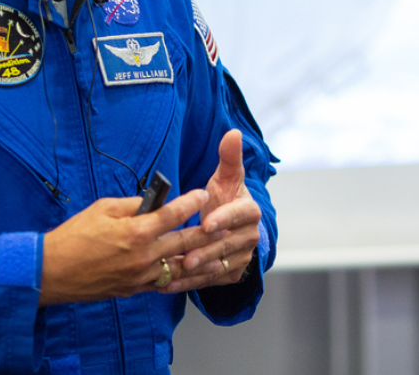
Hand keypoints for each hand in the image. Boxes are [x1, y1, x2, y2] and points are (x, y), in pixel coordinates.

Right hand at [39, 188, 223, 304]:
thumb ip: (132, 204)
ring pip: (178, 267)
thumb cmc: (74, 236)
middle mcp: (143, 256)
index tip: (202, 194)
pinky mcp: (134, 290)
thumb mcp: (102, 208)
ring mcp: (140, 276)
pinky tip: (185, 270)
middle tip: (223, 225)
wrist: (53, 271)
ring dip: (197, 259)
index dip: (191, 202)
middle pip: (184, 242)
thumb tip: (152, 201)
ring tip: (214, 253)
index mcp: (136, 231)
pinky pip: (162, 282)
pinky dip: (175, 275)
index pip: (173, 214)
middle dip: (206, 233)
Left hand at [162, 129, 261, 293]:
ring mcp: (242, 257)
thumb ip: (229, 157)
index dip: (224, 219)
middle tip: (185, 257)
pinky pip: (210, 280)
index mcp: (249, 211)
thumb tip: (233, 133)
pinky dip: (189, 283)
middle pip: (226, 245)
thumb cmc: (225, 197)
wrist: (233, 225)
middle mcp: (250, 236)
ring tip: (171, 273)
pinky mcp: (231, 273)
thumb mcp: (227, 176)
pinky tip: (168, 285)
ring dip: (194, 272)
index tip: (207, 224)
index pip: (239, 215)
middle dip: (204, 251)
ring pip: (217, 265)